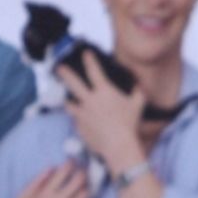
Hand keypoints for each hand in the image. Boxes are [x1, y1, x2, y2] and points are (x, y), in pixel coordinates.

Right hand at [0, 163, 90, 197]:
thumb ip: (36, 182)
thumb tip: (51, 168)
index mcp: (44, 194)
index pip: (64, 172)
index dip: (71, 164)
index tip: (72, 162)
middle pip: (79, 181)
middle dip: (83, 173)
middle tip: (82, 173)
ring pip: (85, 196)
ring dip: (86, 189)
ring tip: (82, 189)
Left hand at [57, 51, 146, 172]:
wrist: (117, 145)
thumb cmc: (129, 124)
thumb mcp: (138, 104)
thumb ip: (137, 92)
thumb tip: (137, 85)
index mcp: (104, 91)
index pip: (94, 71)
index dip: (89, 60)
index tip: (85, 53)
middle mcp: (89, 100)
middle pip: (73, 83)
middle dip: (65, 73)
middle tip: (58, 68)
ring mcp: (82, 114)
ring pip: (69, 103)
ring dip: (68, 100)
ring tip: (67, 99)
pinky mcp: (79, 126)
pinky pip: (76, 120)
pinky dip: (78, 119)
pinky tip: (82, 122)